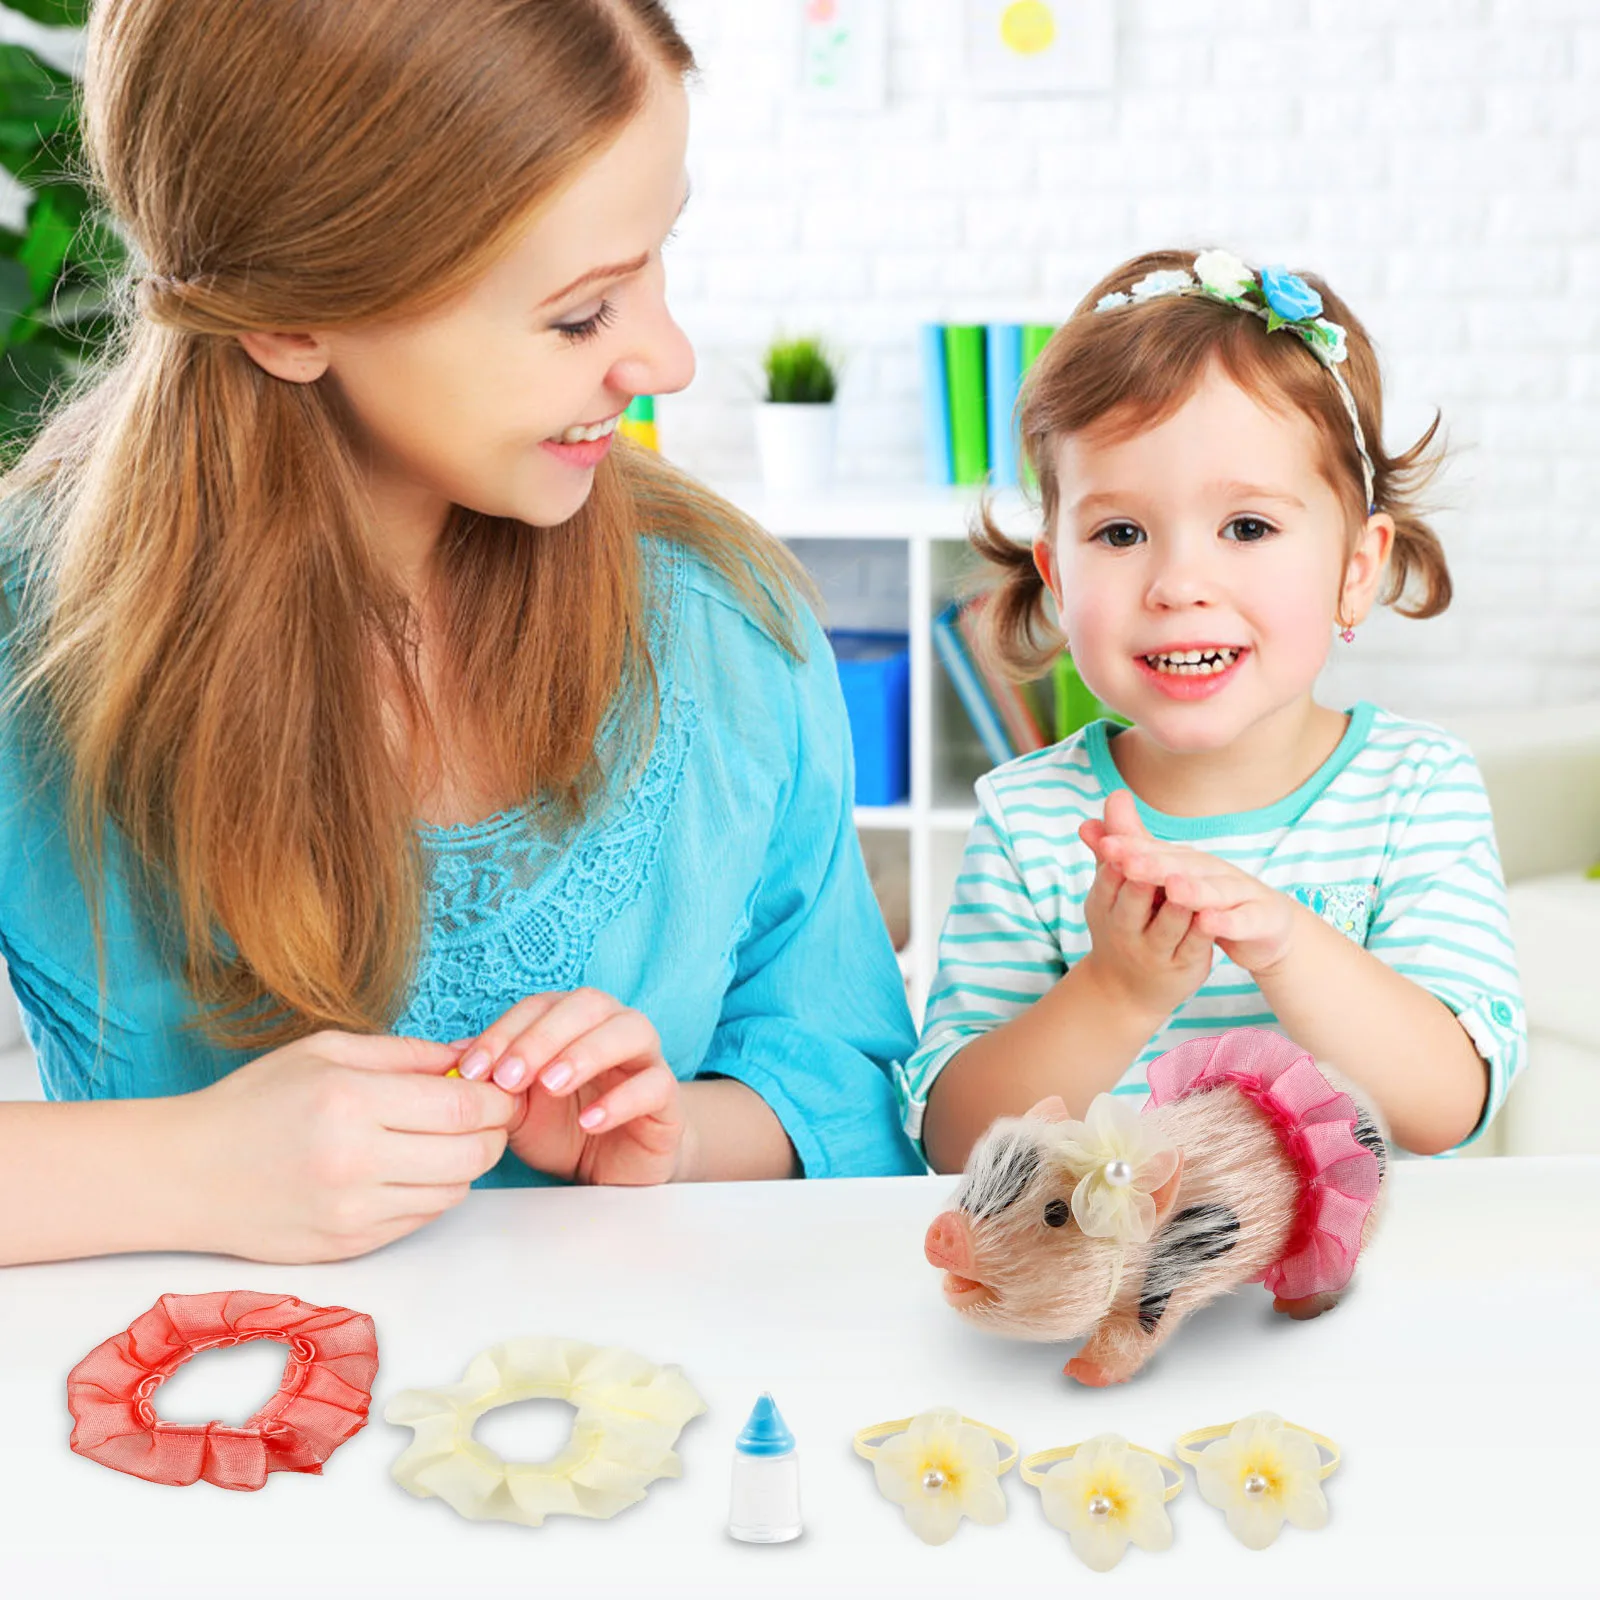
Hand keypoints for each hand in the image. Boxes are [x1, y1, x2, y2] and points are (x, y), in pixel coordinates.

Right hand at [184, 1031, 518, 1261]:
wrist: (184, 1174)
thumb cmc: (255, 1101)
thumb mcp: (327, 1051)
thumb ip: (407, 1054)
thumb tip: (473, 1056)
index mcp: (351, 1101)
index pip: (463, 1106)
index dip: (497, 1099)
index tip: (500, 1090)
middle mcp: (355, 1161)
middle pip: (471, 1154)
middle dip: (493, 1132)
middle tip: (486, 1116)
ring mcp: (352, 1212)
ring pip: (454, 1192)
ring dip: (466, 1166)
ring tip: (445, 1141)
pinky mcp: (348, 1246)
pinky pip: (421, 1219)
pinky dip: (432, 1194)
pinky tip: (411, 1170)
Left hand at [458, 989, 685, 1185]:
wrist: (613, 1168)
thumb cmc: (564, 1128)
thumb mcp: (518, 1108)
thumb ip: (494, 1081)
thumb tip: (449, 1058)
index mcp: (574, 1021)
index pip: (540, 1005)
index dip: (505, 1031)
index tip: (471, 1070)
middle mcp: (613, 1028)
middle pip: (588, 1004)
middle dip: (543, 1036)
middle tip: (509, 1077)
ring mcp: (646, 1060)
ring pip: (631, 1030)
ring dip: (586, 1052)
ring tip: (551, 1086)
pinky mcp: (668, 1099)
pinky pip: (655, 1085)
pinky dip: (622, 1100)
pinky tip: (591, 1120)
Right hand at [1076, 789, 1213, 1018]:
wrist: (1128, 987)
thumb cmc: (1123, 919)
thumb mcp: (1116, 883)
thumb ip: (1120, 839)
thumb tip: (1116, 795)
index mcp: (1103, 907)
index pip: (1107, 883)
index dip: (1113, 864)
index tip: (1117, 843)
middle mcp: (1124, 931)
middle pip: (1131, 905)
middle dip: (1138, 885)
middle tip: (1144, 863)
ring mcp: (1153, 952)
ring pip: (1165, 927)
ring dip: (1175, 908)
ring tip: (1183, 887)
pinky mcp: (1183, 966)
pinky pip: (1193, 948)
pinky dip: (1201, 933)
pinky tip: (1211, 916)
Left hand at [1087, 789, 1296, 974]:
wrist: (1263, 926)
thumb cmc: (1207, 898)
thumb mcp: (1167, 880)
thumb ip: (1131, 853)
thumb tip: (1086, 824)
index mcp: (1185, 859)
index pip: (1155, 851)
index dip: (1131, 848)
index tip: (1104, 846)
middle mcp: (1211, 868)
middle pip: (1182, 865)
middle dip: (1156, 864)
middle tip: (1129, 864)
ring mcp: (1239, 891)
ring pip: (1215, 889)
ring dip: (1194, 889)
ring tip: (1173, 889)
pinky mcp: (1260, 916)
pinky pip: (1243, 919)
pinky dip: (1228, 921)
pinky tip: (1210, 922)